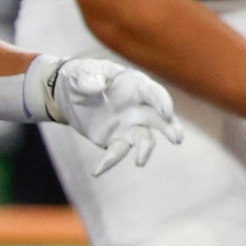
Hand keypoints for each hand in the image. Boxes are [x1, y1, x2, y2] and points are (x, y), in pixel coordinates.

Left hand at [43, 57, 180, 170]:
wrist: (69, 95)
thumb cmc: (81, 77)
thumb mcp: (80, 75)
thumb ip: (88, 79)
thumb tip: (99, 86)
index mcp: (134, 85)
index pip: (153, 92)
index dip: (162, 101)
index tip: (168, 113)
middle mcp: (138, 107)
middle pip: (159, 118)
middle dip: (169, 128)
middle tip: (177, 138)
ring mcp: (129, 125)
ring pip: (144, 139)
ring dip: (145, 150)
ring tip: (140, 162)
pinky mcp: (117, 140)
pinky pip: (118, 152)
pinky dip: (109, 162)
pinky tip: (96, 171)